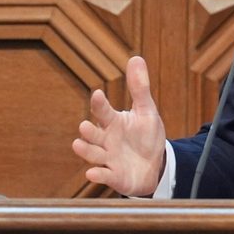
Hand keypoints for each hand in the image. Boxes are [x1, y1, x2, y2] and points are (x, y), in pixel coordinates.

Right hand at [72, 56, 166, 196]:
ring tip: (78, 144)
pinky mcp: (114, 176)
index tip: (97, 94)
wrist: (154, 164)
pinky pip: (103, 176)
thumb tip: (135, 57)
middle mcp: (107, 140)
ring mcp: (109, 159)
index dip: (100, 104)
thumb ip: (139, 87)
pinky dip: (98, 175)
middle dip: (88, 131)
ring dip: (86, 150)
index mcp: (114, 122)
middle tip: (85, 126)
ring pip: (93, 154)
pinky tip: (92, 174)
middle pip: (93, 134)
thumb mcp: (146, 111)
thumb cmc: (146, 136)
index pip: (104, 111)